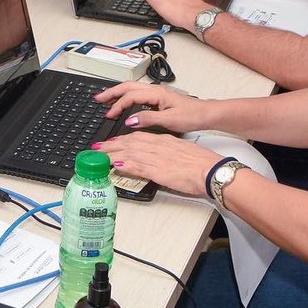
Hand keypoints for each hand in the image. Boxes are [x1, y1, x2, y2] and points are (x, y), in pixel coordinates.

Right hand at [95, 81, 207, 132]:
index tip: (109, 115)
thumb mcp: (169, 120)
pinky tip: (124, 104)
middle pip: (127, 87)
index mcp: (156, 93)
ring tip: (106, 100)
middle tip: (97, 99)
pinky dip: (127, 97)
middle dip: (111, 92)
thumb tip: (129, 120)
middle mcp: (154, 90)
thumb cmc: (191, 115)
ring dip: (118, 94)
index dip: (118, 106)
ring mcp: (156, 93)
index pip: (131, 96)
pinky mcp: (158, 98)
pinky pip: (137, 94)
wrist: (205, 113)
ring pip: (132, 89)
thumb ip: (148, 119)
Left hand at [96, 132, 223, 197]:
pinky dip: (125, 164)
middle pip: (129, 142)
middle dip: (110, 144)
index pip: (138, 137)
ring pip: (129, 152)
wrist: (211, 170)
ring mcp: (157, 157)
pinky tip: (114, 164)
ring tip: (98, 155)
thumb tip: (157, 158)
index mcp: (164, 141)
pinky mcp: (158, 170)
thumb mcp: (182, 152)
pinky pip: (137, 165)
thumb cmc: (202, 163)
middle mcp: (158, 146)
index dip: (121, 139)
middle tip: (96, 147)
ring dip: (111, 153)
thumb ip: (167, 153)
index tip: (111, 142)